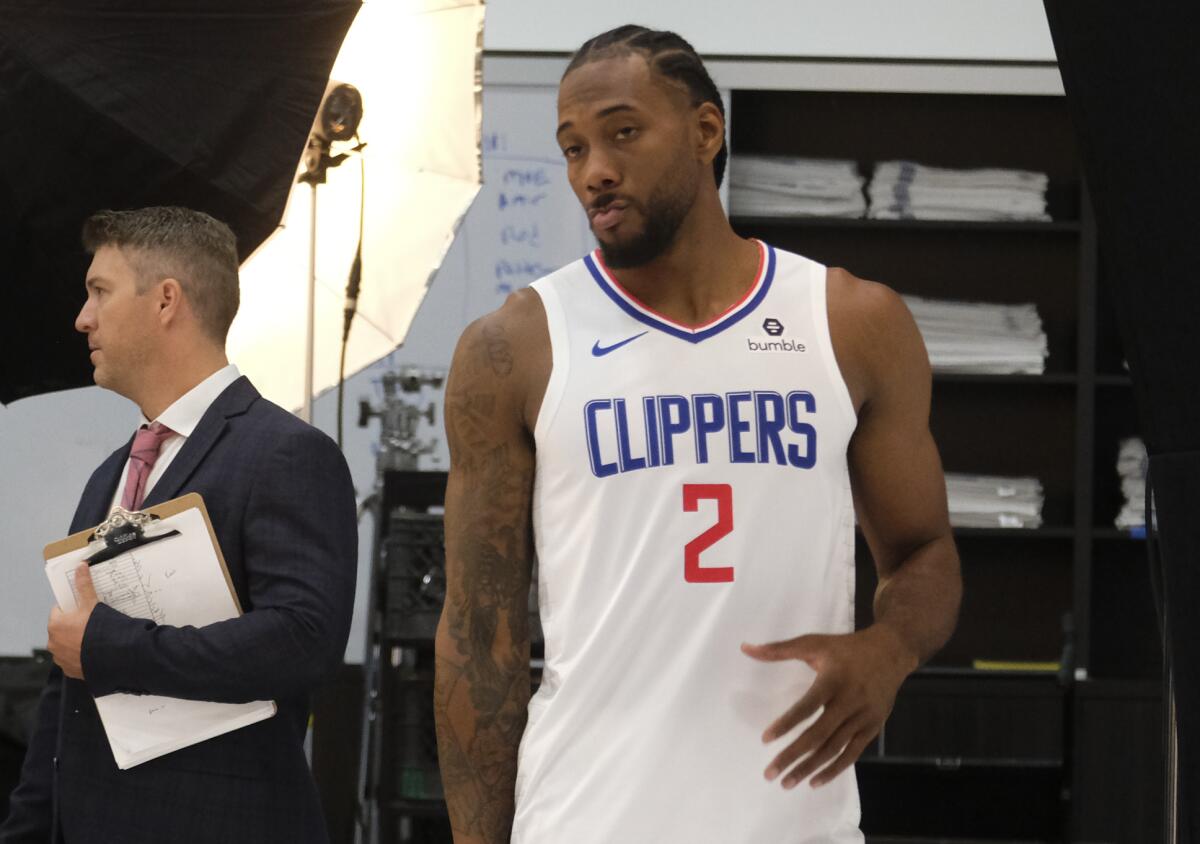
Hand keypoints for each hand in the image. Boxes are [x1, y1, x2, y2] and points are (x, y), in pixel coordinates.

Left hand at [47, 563, 99, 679]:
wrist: (112, 655)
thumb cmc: (99, 628)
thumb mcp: (92, 603)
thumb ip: (84, 585)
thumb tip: (80, 566)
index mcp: (55, 625)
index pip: (59, 611)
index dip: (72, 608)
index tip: (84, 610)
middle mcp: (53, 642)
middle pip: (62, 628)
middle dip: (74, 626)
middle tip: (92, 623)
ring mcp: (60, 658)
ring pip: (66, 645)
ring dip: (76, 641)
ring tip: (94, 638)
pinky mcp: (70, 670)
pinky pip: (73, 659)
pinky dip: (80, 655)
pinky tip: (94, 650)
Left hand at [741, 624, 916, 788]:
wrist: (891, 652)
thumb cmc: (846, 648)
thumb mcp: (813, 642)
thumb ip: (778, 649)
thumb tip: (745, 648)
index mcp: (833, 680)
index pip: (807, 707)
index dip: (787, 724)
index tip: (765, 739)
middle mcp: (850, 701)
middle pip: (819, 735)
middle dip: (793, 756)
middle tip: (770, 773)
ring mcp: (864, 717)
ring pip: (834, 749)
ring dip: (810, 768)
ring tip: (787, 782)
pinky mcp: (873, 728)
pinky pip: (852, 754)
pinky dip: (834, 770)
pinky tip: (814, 781)